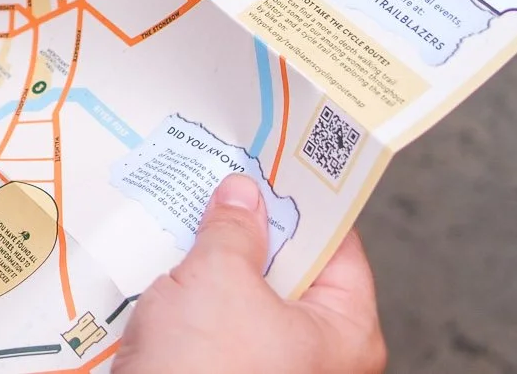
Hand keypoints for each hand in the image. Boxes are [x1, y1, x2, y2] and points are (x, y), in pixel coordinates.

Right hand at [113, 175, 384, 373]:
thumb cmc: (205, 371)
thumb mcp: (220, 278)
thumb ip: (235, 227)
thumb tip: (242, 195)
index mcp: (346, 334)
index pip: (338, 247)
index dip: (303, 201)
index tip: (275, 165)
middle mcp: (319, 356)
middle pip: (291, 269)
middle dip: (253, 228)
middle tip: (225, 186)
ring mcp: (274, 367)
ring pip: (250, 295)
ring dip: (218, 261)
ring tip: (190, 219)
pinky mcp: (230, 372)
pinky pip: (221, 321)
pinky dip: (199, 294)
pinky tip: (170, 264)